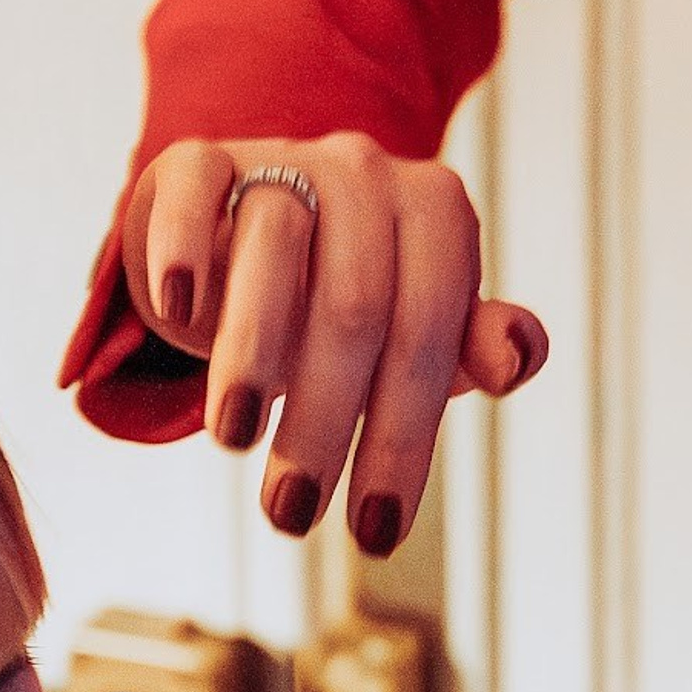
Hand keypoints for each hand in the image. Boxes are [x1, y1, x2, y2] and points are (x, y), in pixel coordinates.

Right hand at [121, 132, 548, 555]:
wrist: (245, 219)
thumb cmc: (337, 298)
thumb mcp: (408, 331)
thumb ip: (464, 349)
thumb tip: (513, 361)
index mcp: (433, 213)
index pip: (430, 331)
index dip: (405, 438)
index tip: (376, 531)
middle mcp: (364, 174)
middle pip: (354, 306)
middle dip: (325, 422)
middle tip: (292, 514)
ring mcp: (278, 160)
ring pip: (272, 251)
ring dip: (250, 355)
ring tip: (233, 440)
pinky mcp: (196, 161)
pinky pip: (196, 193)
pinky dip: (185, 251)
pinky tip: (178, 312)